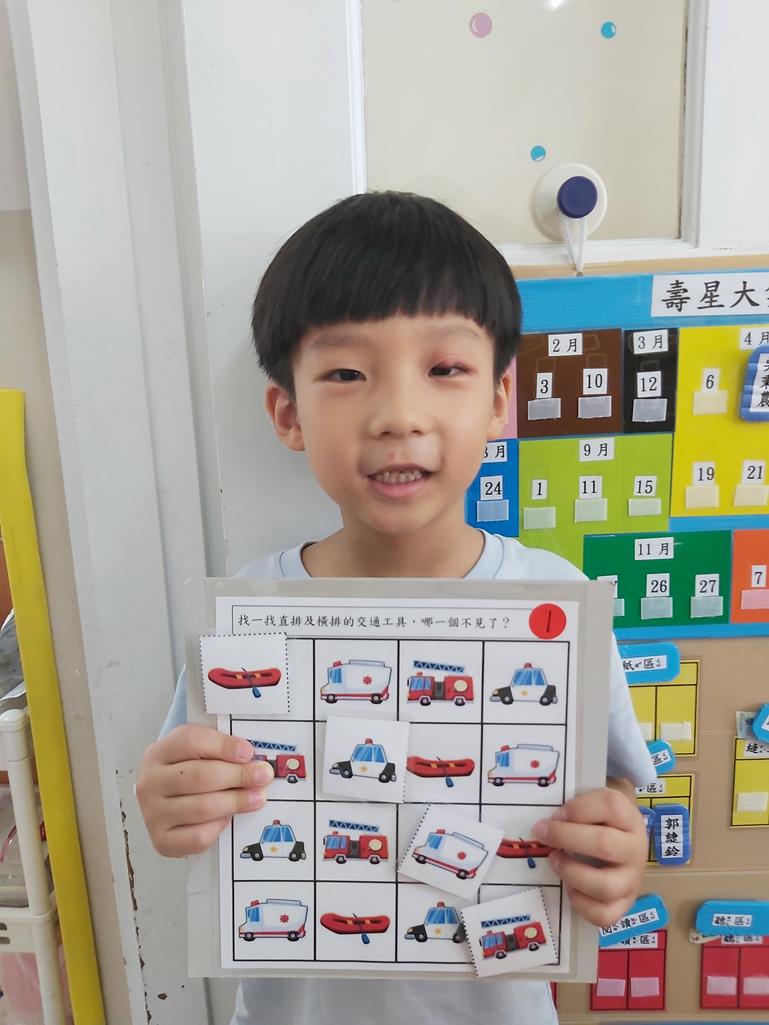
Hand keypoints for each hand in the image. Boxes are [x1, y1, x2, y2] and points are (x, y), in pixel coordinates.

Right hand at [137, 725, 273, 856]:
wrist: (164, 801)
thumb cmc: (187, 770)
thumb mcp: (197, 750)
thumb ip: (219, 748)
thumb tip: (250, 758)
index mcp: (158, 753)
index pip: (191, 741)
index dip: (223, 746)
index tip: (249, 752)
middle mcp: (150, 783)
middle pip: (200, 776)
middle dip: (238, 776)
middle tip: (263, 775)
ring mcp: (153, 814)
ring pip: (202, 807)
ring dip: (236, 802)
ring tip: (257, 797)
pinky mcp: (162, 841)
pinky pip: (198, 837)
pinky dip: (219, 827)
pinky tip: (228, 817)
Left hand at [531, 781, 647, 927]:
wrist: (626, 842)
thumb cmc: (602, 820)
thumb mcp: (594, 804)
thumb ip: (575, 807)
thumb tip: (546, 823)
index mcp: (628, 817)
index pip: (610, 806)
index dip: (577, 809)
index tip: (555, 814)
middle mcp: (635, 849)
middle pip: (604, 845)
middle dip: (565, 838)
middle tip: (542, 833)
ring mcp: (632, 880)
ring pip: (605, 886)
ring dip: (571, 872)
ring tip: (554, 860)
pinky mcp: (624, 904)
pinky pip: (604, 915)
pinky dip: (581, 903)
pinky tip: (568, 887)